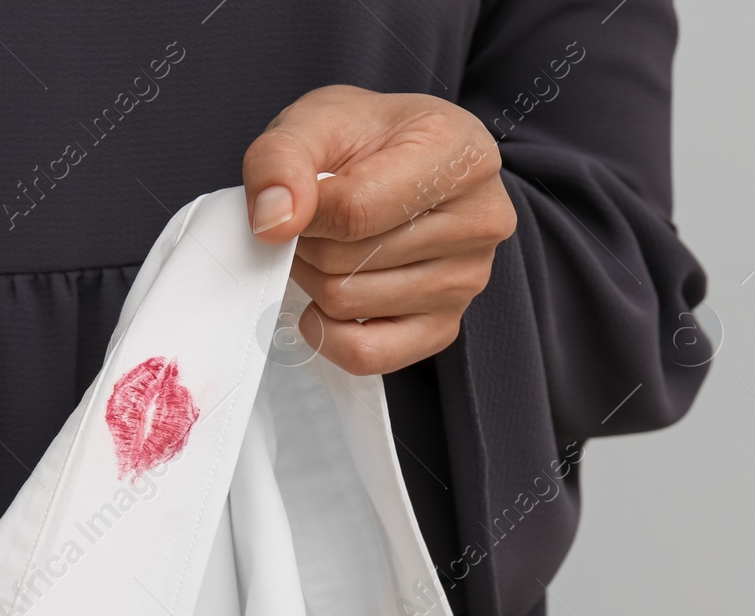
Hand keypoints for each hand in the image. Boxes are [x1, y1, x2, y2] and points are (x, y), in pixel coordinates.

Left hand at [243, 85, 516, 374]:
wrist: (395, 160)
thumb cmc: (363, 140)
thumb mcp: (314, 121)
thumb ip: (281, 160)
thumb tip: (273, 223)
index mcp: (459, 153)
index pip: (355, 210)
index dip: (303, 211)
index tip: (298, 196)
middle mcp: (480, 218)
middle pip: (348, 260)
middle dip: (308, 243)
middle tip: (314, 220)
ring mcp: (468, 279)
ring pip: (348, 304)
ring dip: (315, 280)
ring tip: (330, 246)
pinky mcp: (445, 326)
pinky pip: (367, 355)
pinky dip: (329, 334)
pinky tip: (328, 300)